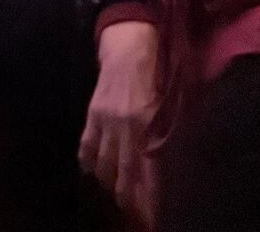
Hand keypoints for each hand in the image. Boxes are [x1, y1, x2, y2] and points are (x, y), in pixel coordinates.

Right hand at [81, 22, 160, 226]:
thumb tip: (172, 157)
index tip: (154, 213)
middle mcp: (126, 126)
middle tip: (134, 211)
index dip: (151, 194)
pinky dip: (89, 161)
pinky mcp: (92, 115)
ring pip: (105, 164)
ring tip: (117, 194)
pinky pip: (87, 146)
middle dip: (130, 196)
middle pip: (126, 172)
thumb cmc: (158, 71)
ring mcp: (106, 122)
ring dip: (111, 182)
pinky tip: (93, 172)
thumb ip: (168, 129)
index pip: (150, 169)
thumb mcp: (170, 100)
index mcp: (149, 123)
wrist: (129, 46)